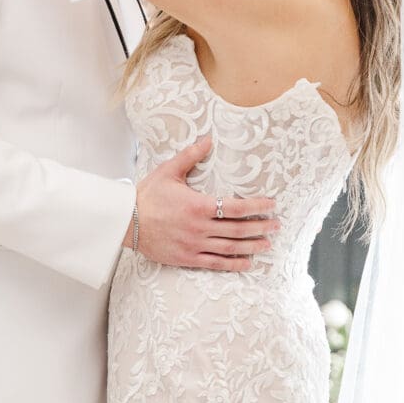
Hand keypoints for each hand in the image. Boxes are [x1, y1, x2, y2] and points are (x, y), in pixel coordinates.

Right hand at [128, 137, 278, 270]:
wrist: (126, 221)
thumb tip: (209, 139)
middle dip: (260, 226)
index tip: (271, 205)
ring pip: (230, 247)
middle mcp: (200, 228)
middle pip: (238, 229)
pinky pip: (216, 263)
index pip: (236, 207)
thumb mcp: (169, 171)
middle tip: (277, 225)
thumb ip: (191, 156)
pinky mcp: (187, 258)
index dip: (257, 207)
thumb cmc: (147, 195)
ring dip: (252, 246)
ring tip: (267, 243)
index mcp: (198, 205)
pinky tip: (247, 263)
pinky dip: (233, 263)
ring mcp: (194, 245)